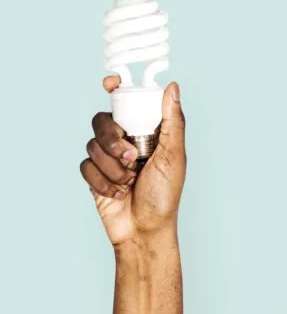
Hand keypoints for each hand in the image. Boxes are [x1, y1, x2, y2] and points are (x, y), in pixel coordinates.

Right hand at [81, 77, 185, 246]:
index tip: (111, 83)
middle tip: (132, 158)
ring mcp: (108, 158)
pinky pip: (84, 166)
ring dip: (112, 168)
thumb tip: (173, 87)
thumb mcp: (174, 156)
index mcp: (146, 133)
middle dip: (113, 140)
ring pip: (92, 145)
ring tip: (130, 182)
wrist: (144, 229)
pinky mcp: (93, 174)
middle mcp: (125, 142)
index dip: (116, 89)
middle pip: (101, 121)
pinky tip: (118, 193)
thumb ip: (172, 122)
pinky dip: (102, 181)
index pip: (127, 103)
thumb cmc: (165, 195)